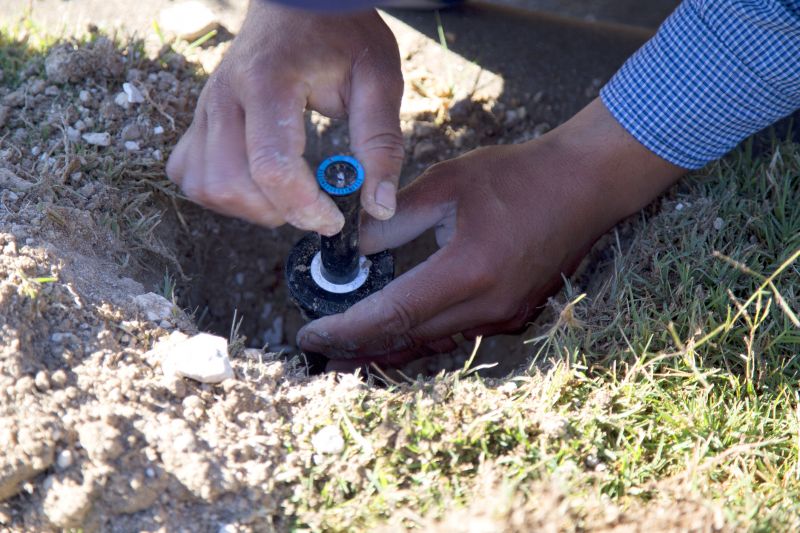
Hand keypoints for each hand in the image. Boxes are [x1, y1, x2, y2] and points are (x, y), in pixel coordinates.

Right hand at [166, 2, 403, 234]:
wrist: (298, 0)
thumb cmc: (342, 35)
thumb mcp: (378, 80)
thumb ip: (380, 142)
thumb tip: (379, 205)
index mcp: (269, 83)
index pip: (272, 168)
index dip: (305, 208)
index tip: (334, 219)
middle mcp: (225, 96)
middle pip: (232, 185)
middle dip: (278, 212)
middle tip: (314, 204)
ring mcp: (205, 108)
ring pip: (207, 187)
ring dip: (249, 208)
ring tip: (287, 194)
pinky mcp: (197, 119)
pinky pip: (190, 175)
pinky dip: (221, 194)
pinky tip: (256, 183)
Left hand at [297, 98, 685, 368]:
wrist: (585, 184)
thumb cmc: (517, 176)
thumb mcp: (447, 184)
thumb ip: (394, 218)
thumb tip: (357, 249)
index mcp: (469, 270)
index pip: (394, 313)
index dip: (347, 329)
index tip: (310, 335)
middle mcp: (488, 305)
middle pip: (409, 339)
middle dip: (358, 348)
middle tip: (318, 354)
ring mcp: (505, 315)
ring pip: (432, 344)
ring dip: (388, 349)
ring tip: (347, 353)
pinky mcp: (513, 314)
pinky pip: (456, 335)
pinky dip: (420, 338)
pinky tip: (398, 334)